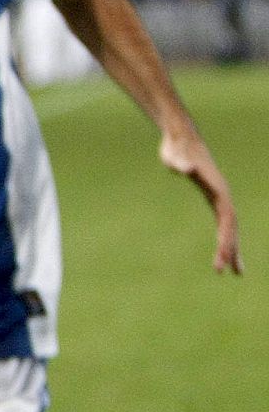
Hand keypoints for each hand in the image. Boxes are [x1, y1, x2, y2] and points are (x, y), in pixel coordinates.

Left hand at [159, 126, 243, 274]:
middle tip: (230, 273)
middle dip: (231, 249)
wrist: (180, 139)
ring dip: (233, 248)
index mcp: (218, 190)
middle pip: (231, 227)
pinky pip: (223, 223)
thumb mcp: (174, 156)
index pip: (227, 219)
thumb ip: (180, 163)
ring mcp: (219, 197)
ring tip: (237, 272)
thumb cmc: (176, 148)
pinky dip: (225, 238)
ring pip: (231, 228)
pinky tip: (224, 251)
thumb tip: (185, 169)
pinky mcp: (212, 198)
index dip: (227, 237)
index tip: (223, 256)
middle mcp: (223, 195)